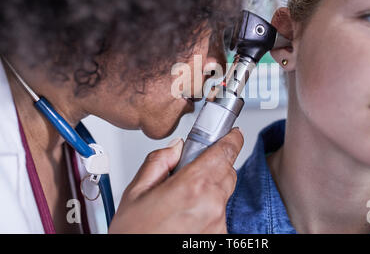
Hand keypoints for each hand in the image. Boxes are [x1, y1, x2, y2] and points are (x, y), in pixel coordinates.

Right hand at [108, 128, 243, 233]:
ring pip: (223, 193)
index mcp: (192, 186)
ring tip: (182, 200)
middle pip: (227, 171)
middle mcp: (212, 205)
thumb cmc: (134, 235)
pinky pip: (219, 213)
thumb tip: (177, 147)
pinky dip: (208, 210)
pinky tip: (186, 216)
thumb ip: (159, 162)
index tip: (232, 134)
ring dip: (210, 190)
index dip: (231, 138)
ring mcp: (218, 224)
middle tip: (192, 170)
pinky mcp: (219, 238)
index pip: (225, 152)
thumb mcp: (136, 192)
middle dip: (215, 165)